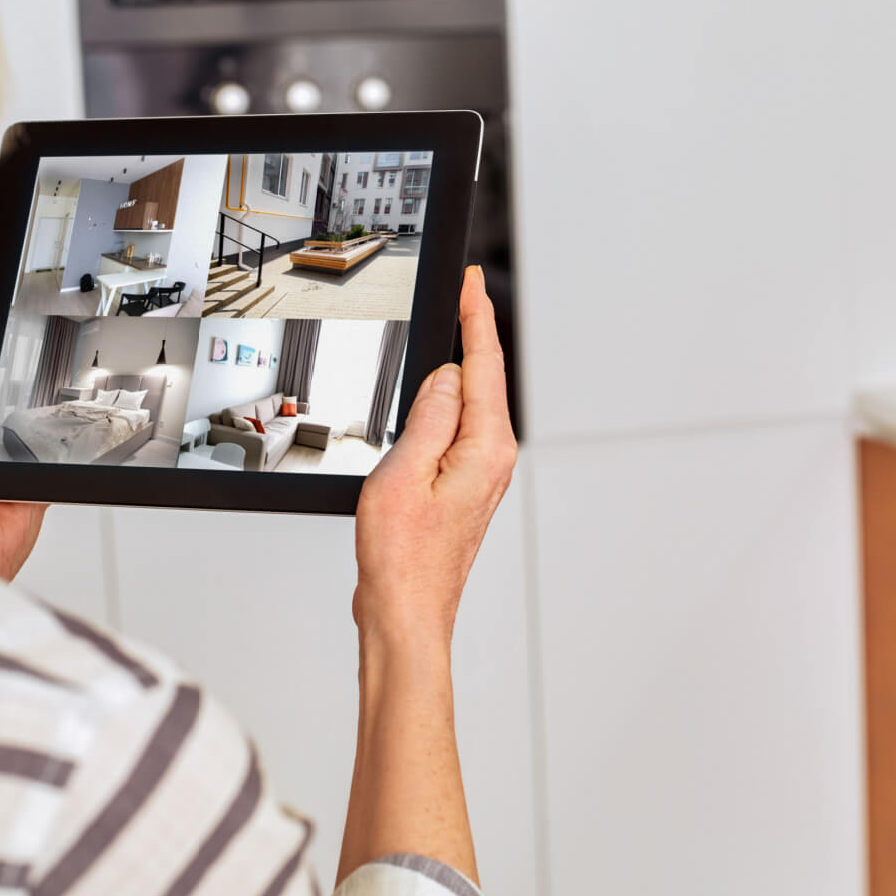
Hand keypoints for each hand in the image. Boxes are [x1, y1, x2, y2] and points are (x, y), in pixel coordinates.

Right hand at [353, 266, 516, 649]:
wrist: (405, 613)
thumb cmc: (404, 559)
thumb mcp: (405, 473)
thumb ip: (430, 416)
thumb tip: (448, 374)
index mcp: (486, 448)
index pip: (485, 364)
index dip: (476, 316)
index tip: (470, 282)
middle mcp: (492, 459)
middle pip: (482, 379)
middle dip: (468, 334)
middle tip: (458, 291)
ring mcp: (479, 473)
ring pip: (465, 405)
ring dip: (450, 373)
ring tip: (442, 336)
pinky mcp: (462, 486)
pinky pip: (454, 430)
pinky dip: (441, 406)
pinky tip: (426, 400)